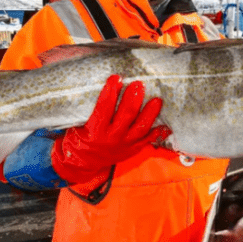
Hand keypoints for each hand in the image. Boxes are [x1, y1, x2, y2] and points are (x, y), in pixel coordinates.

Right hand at [51, 75, 170, 183]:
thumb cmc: (79, 138)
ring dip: (150, 113)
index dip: (110, 92)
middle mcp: (111, 138)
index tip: (116, 78)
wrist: (82, 163)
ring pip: (140, 128)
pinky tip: (166, 125)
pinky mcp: (132, 150)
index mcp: (95, 130)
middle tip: (139, 84)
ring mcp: (124, 145)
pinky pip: (147, 141)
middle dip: (133, 99)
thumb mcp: (77, 125)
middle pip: (126, 116)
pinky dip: (157, 133)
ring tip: (157, 100)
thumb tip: (102, 88)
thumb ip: (90, 110)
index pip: (104, 108)